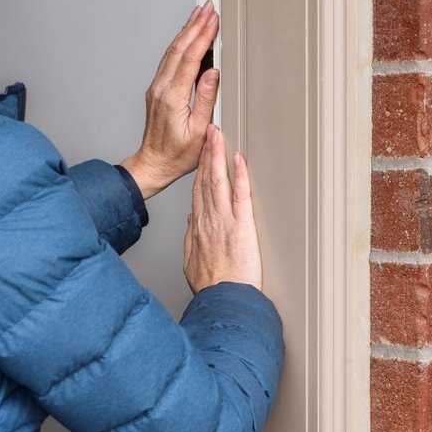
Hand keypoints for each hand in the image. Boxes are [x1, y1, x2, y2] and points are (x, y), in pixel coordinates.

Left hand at [121, 2, 221, 199]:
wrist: (153, 164)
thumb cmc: (178, 154)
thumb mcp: (199, 130)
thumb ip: (206, 99)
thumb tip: (213, 72)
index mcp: (172, 97)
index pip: (189, 58)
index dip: (203, 36)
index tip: (214, 19)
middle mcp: (160, 89)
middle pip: (178, 49)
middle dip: (194, 25)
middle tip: (208, 6)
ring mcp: (156, 89)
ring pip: (171, 52)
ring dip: (185, 31)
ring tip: (199, 13)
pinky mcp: (156, 91)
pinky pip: (168, 60)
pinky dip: (179, 44)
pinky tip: (186, 36)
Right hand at [184, 126, 262, 293]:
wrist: (223, 299)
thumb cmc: (211, 286)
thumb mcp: (191, 261)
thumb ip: (191, 237)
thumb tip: (191, 219)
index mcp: (198, 228)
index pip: (197, 192)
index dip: (198, 170)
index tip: (199, 153)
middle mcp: (208, 220)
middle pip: (205, 181)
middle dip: (206, 154)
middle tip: (208, 132)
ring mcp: (223, 221)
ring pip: (218, 182)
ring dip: (217, 156)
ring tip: (218, 135)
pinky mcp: (241, 226)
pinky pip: (240, 195)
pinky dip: (239, 175)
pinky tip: (238, 159)